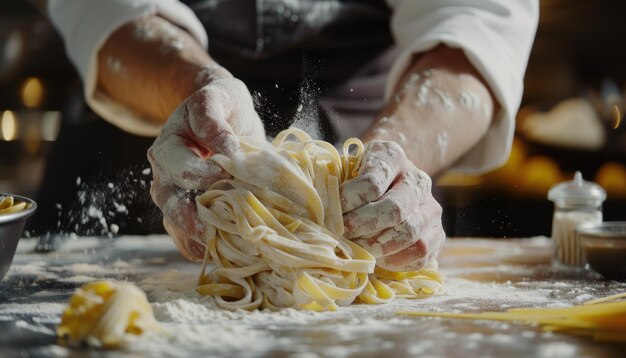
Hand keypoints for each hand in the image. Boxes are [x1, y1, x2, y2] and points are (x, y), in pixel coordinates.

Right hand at [148, 78, 264, 259]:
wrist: (220, 115)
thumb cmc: (221, 104)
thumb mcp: (216, 98)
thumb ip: (214, 121)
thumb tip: (227, 153)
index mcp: (167, 148)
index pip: (182, 170)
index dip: (207, 177)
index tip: (235, 178)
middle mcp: (164, 176)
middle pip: (172, 204)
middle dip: (197, 220)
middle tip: (224, 231)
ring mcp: (173, 197)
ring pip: (177, 225)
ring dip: (200, 239)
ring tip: (226, 250)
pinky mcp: (186, 212)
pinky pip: (186, 237)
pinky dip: (203, 248)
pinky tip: (224, 254)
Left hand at [340, 141, 444, 270]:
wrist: (390, 177)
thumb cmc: (356, 175)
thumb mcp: (344, 165)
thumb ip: (330, 178)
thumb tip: (314, 204)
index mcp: (392, 156)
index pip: (372, 181)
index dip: (348, 200)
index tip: (329, 211)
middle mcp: (417, 180)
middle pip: (394, 210)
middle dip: (362, 226)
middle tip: (340, 235)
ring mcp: (431, 207)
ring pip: (411, 233)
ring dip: (379, 247)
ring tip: (356, 250)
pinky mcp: (437, 232)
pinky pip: (421, 253)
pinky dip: (396, 261)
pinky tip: (377, 259)